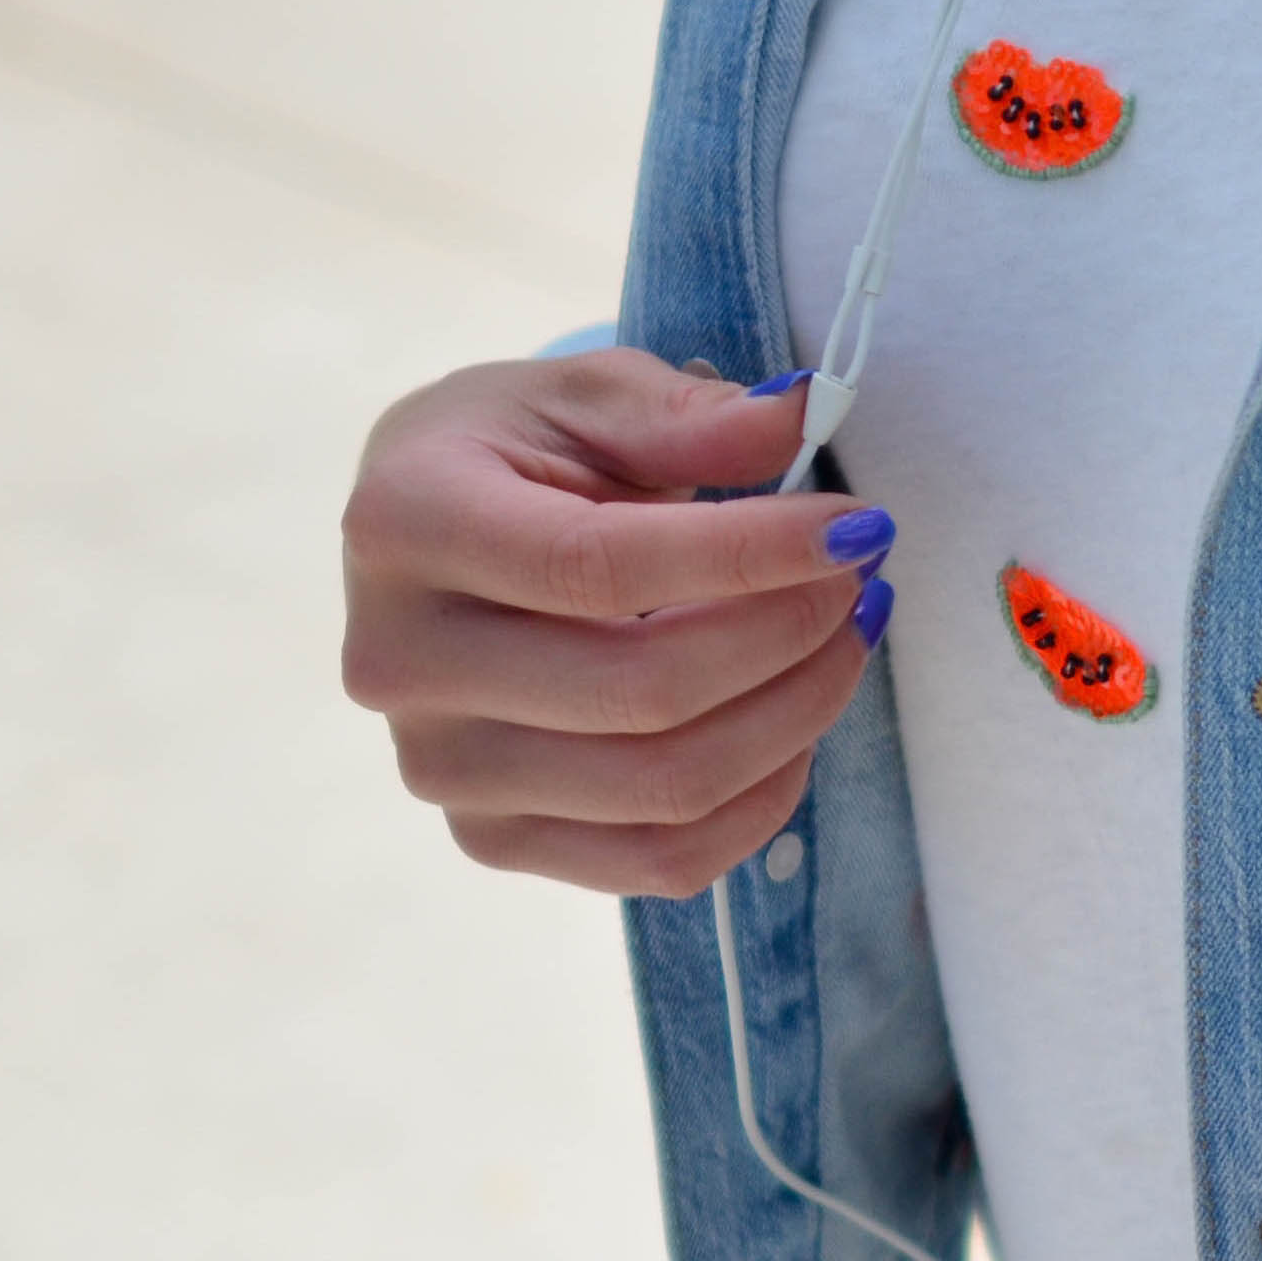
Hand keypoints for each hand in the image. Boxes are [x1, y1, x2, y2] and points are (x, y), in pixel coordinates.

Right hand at [339, 351, 895, 896]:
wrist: (436, 543)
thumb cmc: (517, 456)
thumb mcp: (586, 398)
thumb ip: (685, 413)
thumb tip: (797, 418)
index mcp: (404, 524)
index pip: (599, 566)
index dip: (750, 555)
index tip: (858, 527)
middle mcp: (399, 661)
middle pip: (642, 693)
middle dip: (790, 635)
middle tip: (862, 581)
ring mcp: (442, 769)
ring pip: (666, 788)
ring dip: (796, 716)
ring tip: (844, 640)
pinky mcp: (493, 839)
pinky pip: (663, 862)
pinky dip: (762, 799)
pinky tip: (795, 725)